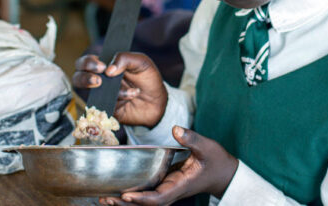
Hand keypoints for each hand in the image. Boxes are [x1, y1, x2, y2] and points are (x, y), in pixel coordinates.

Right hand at [73, 52, 167, 127]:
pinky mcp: (108, 109)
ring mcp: (103, 96)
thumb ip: (125, 58)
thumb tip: (109, 69)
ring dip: (100, 92)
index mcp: (105, 65)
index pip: (86, 62)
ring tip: (116, 89)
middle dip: (84, 78)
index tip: (101, 67)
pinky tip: (132, 95)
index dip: (88, 63)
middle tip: (99, 80)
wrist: (158, 101)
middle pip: (78, 77)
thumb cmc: (148, 79)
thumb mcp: (141, 62)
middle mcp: (100, 80)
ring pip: (87, 94)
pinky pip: (104, 106)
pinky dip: (118, 100)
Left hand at [98, 126, 238, 205]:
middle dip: (126, 204)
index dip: (142, 199)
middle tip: (104, 199)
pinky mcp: (165, 185)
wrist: (224, 173)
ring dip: (125, 202)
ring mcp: (168, 190)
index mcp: (181, 185)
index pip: (159, 198)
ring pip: (144, 202)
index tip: (127, 196)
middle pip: (146, 205)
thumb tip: (175, 129)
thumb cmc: (217, 161)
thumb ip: (192, 138)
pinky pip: (146, 194)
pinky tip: (117, 191)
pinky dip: (132, 195)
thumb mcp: (207, 147)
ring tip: (104, 198)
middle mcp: (172, 191)